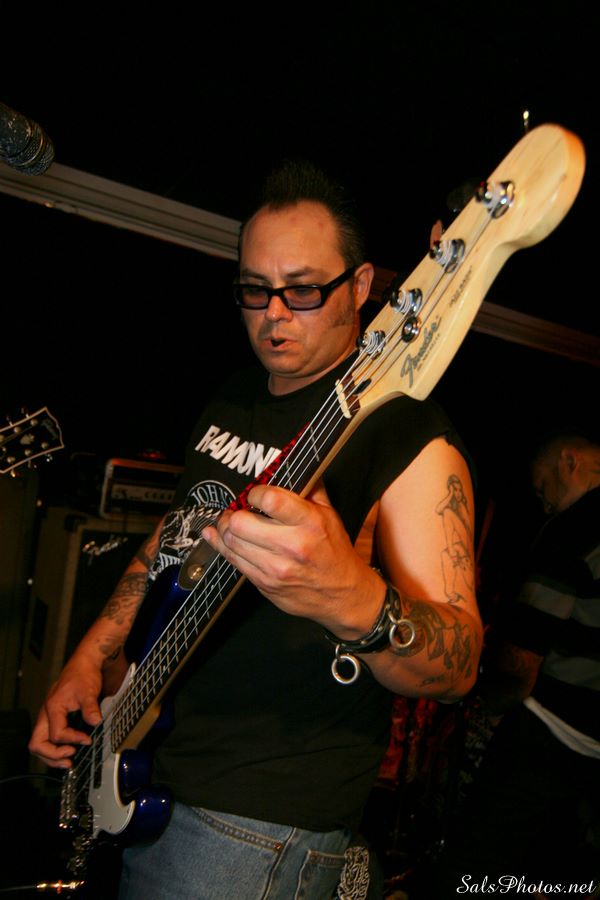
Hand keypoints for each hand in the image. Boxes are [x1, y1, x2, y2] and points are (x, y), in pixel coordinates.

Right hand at [28, 652, 102, 768]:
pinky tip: (67, 751)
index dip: (72, 739)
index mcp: (53, 708)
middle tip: (69, 760)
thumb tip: (95, 722)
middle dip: (52, 756)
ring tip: (68, 762)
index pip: (57, 734)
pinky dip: (54, 748)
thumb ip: (90, 708)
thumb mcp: (89, 691)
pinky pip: (46, 738)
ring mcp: (48, 716)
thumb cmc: (83, 675)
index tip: (87, 739)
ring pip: (39, 743)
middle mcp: (46, 714)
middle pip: (37, 743)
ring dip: (51, 756)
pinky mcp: (53, 718)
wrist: (84, 664)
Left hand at [202, 480, 382, 635]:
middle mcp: (292, 546)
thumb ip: (310, 489)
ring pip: (232, 542)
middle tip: (237, 510)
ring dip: (225, 529)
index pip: (269, 500)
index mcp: (310, 523)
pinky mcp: (264, 584)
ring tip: (230, 523)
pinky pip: (232, 561)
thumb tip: (293, 466)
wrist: (341, 595)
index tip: (255, 495)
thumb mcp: (330, 515)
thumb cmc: (334, 552)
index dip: (255, 493)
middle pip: (241, 523)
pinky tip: (217, 536)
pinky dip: (221, 545)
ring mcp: (276, 568)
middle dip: (234, 513)